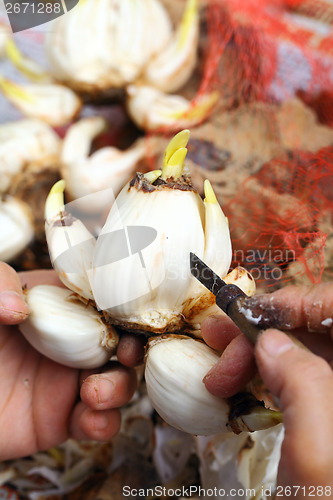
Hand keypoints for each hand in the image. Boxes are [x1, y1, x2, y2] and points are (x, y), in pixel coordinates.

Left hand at [0, 262, 145, 460]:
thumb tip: (21, 307)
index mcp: (56, 304)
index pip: (99, 297)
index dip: (121, 303)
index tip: (129, 312)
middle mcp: (70, 341)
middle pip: (118, 340)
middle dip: (131, 347)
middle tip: (124, 353)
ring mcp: (68, 380)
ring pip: (117, 381)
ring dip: (120, 387)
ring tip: (94, 392)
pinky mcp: (62, 418)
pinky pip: (97, 420)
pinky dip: (104, 422)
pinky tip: (91, 419)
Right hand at [201, 284, 332, 491]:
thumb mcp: (318, 460)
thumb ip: (303, 387)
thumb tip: (270, 341)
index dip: (297, 302)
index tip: (248, 315)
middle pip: (319, 330)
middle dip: (264, 331)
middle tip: (218, 345)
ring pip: (303, 351)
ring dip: (256, 352)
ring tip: (219, 372)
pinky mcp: (323, 414)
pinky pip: (295, 377)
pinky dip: (263, 372)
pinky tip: (238, 382)